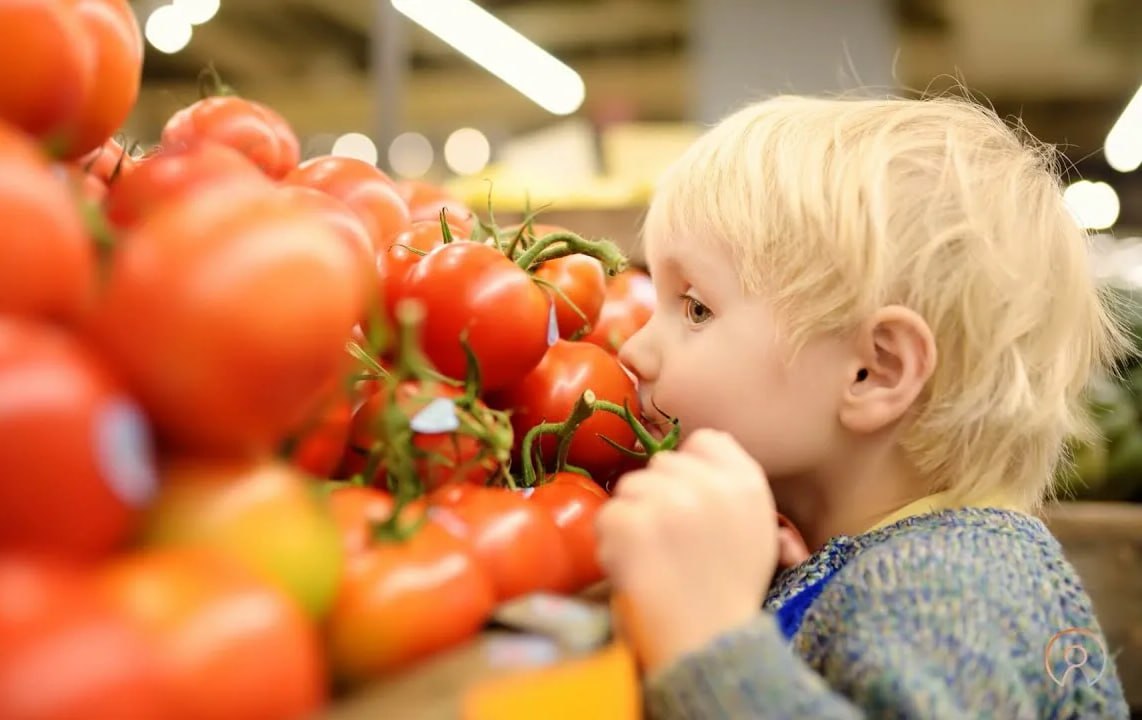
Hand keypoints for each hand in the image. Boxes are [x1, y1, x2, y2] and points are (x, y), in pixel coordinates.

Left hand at [595, 429, 782, 672]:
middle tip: (670, 543)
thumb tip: (704, 442)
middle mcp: (708, 485)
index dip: (690, 471)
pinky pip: (607, 517)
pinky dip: (612, 545)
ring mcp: (667, 502)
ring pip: (628, 488)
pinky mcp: (630, 524)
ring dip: (632, 520)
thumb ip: (733, 482)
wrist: (707, 643)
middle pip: (659, 464)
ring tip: (654, 560)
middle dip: (657, 498)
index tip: (690, 504)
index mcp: (745, 483)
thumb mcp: (755, 527)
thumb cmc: (729, 589)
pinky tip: (637, 571)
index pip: (704, 442)